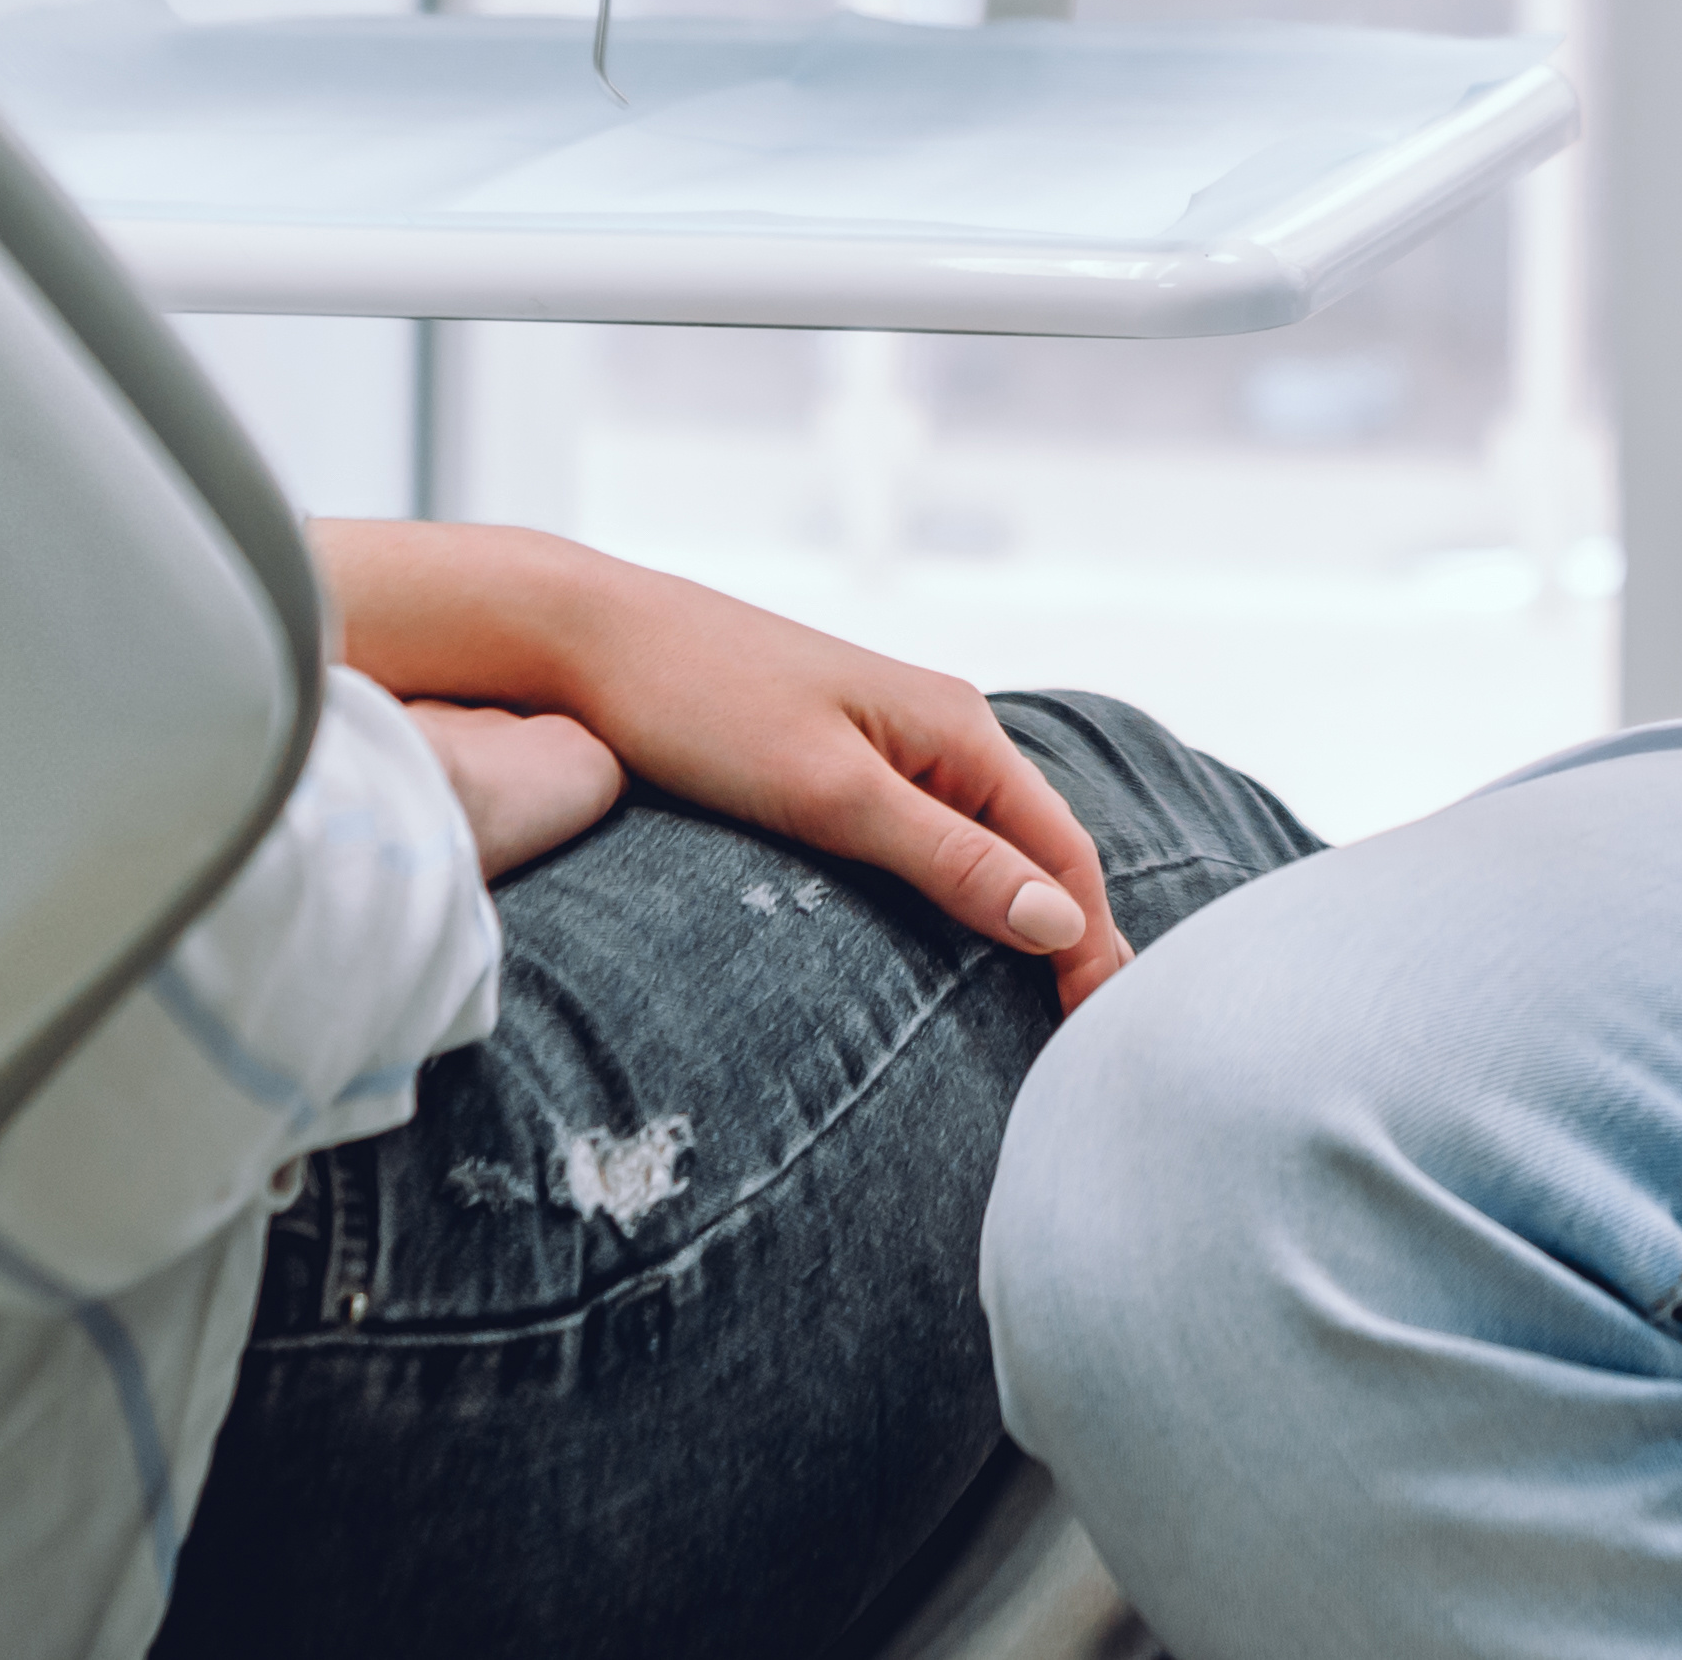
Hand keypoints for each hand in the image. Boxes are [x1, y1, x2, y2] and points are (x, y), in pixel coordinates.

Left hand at [315, 521, 1136, 1003]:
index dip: (1092, 944)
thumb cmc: (699, 705)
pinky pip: (926, 832)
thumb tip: (1060, 922)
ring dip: (1013, 918)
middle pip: (1034, 846)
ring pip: (981, 841)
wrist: (581, 637)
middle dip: (1067, 937)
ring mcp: (886, 738)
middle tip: (1078, 1044)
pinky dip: (957, 890)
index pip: (1063, 851)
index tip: (1100, 1036)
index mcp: (956, 726)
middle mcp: (938, 726)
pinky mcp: (834, 754)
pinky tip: (944, 940)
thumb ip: (948, 859)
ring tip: (1030, 1011)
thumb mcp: (831, 796)